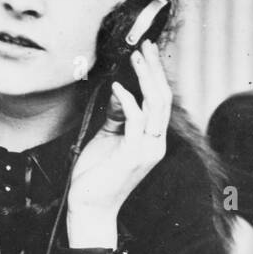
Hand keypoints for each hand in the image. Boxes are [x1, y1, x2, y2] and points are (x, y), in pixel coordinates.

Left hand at [66, 40, 170, 247]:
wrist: (90, 208)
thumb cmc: (96, 176)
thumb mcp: (107, 139)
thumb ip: (117, 117)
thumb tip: (122, 92)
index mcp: (151, 140)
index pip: (160, 101)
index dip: (155, 74)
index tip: (146, 51)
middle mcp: (155, 144)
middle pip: (163, 98)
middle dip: (155, 69)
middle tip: (146, 45)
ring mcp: (147, 151)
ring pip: (155, 106)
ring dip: (145, 78)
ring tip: (135, 57)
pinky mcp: (132, 156)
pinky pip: (136, 121)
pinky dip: (128, 101)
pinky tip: (118, 87)